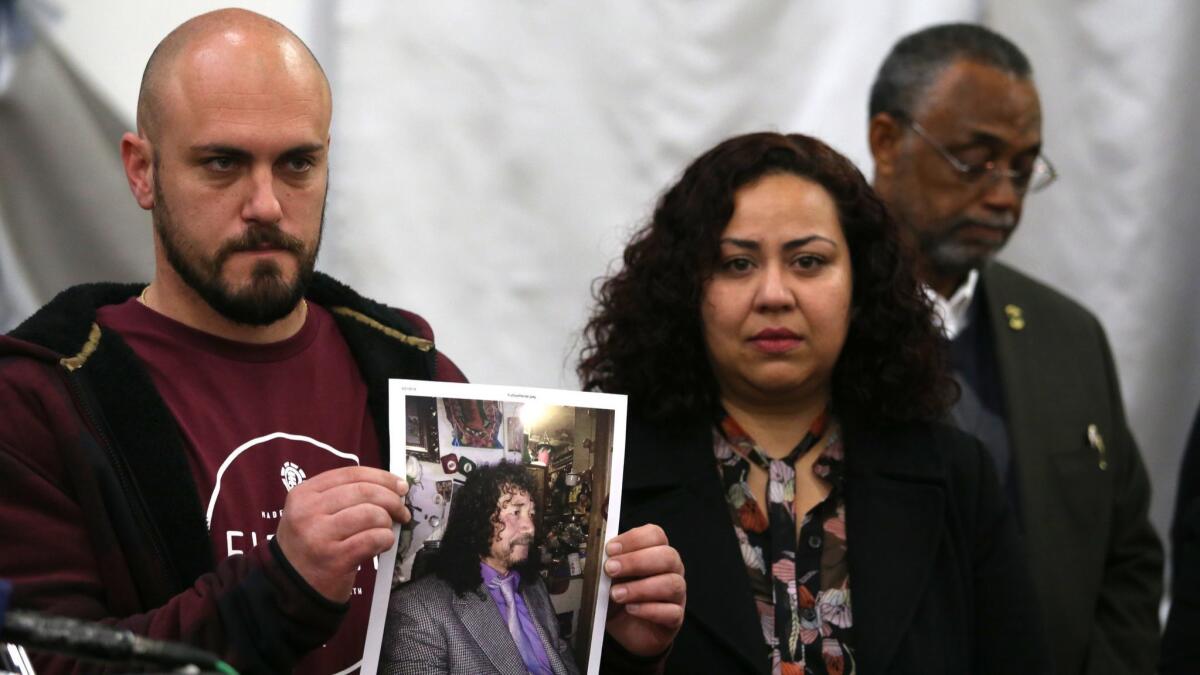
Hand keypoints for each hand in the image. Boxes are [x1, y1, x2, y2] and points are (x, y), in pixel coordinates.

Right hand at [274, 465, 409, 601]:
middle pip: (365, 491)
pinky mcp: (335, 559)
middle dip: (392, 500)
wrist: (292, 588)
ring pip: (371, 514)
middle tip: (401, 510)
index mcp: (303, 494)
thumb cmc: (310, 546)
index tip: (399, 485)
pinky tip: (382, 544)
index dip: (382, 477)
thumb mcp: (312, 513)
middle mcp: (308, 512)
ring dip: (387, 522)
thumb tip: (389, 486)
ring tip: (385, 530)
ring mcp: (320, 536)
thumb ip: (343, 496)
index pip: (351, 474)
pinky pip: (373, 539)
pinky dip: (385, 539)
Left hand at [603, 524, 684, 656]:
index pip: (655, 535)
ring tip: (616, 594)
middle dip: (636, 561)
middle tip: (611, 569)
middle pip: (667, 556)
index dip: (633, 539)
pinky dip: (649, 610)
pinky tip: (631, 609)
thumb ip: (609, 563)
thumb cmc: (620, 594)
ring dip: (641, 588)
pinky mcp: (675, 617)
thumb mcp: (610, 577)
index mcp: (656, 551)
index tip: (610, 549)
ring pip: (671, 584)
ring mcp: (677, 594)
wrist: (626, 627)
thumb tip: (598, 555)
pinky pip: (671, 612)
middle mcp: (672, 569)